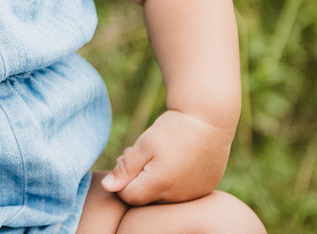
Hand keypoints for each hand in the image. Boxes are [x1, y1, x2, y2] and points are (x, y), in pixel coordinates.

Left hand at [100, 109, 234, 205]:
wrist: (209, 118)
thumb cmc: (173, 130)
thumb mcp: (143, 145)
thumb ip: (124, 169)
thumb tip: (107, 187)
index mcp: (159, 186)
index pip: (128, 196)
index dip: (121, 180)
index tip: (124, 159)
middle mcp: (178, 197)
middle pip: (146, 198)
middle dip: (136, 179)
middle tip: (136, 154)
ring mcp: (194, 194)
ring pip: (164, 195)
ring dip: (155, 181)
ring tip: (155, 155)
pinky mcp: (205, 188)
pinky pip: (182, 191)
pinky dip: (174, 180)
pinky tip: (175, 159)